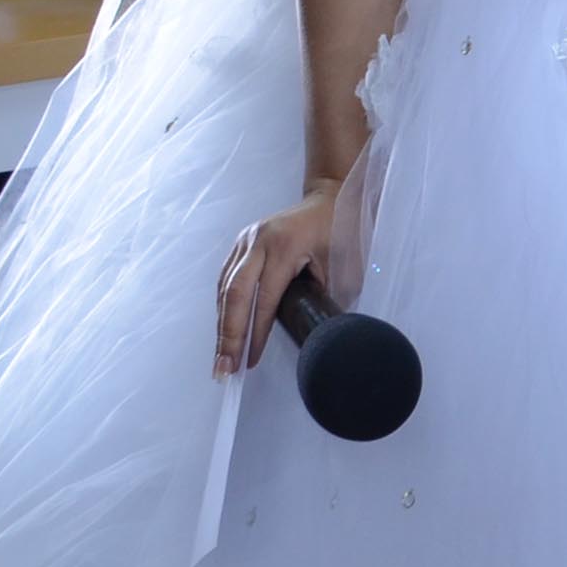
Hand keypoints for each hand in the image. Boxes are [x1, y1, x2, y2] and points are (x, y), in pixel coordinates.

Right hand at [213, 179, 339, 376]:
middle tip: (223, 370)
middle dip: (228, 336)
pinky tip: (225, 332)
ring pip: (225, 288)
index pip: (265, 298)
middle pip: (234, 294)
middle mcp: (258, 241)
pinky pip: (226, 279)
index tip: (250, 362)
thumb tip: (310, 335)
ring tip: (221, 359)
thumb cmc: (344, 232)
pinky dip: (225, 308)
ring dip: (222, 326)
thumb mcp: (345, 268)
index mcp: (285, 246)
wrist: (333, 196)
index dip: (256, 333)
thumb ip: (325, 299)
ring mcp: (246, 240)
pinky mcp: (242, 243)